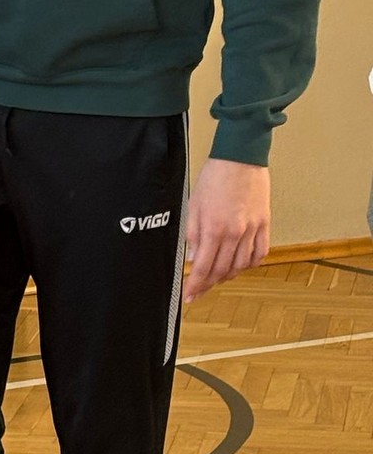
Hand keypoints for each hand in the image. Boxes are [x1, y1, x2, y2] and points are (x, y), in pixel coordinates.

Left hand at [183, 157, 270, 304]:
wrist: (240, 158)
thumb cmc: (214, 177)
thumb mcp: (194, 205)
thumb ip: (192, 234)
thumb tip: (193, 257)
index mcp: (213, 228)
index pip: (203, 267)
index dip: (195, 285)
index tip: (189, 295)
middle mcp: (234, 233)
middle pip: (222, 270)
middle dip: (209, 284)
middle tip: (200, 290)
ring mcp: (252, 230)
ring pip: (241, 266)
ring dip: (228, 276)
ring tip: (218, 277)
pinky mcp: (264, 224)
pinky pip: (260, 253)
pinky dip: (250, 264)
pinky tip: (241, 265)